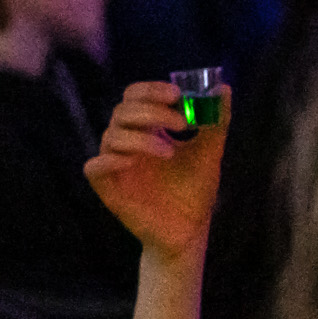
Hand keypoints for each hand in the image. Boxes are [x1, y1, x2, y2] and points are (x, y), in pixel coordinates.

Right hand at [84, 81, 229, 260]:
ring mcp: (115, 164)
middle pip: (122, 111)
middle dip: (152, 112)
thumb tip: (222, 88)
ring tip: (169, 152)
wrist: (189, 230)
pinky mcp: (106, 187)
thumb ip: (215, 121)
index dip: (150, 90)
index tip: (177, 94)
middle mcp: (127, 142)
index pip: (135, 97)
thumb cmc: (194, 191)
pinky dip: (109, 160)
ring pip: (111, 136)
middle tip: (182, 122)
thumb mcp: (209, 152)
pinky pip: (94, 167)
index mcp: (147, 129)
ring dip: (140, 138)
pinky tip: (130, 163)